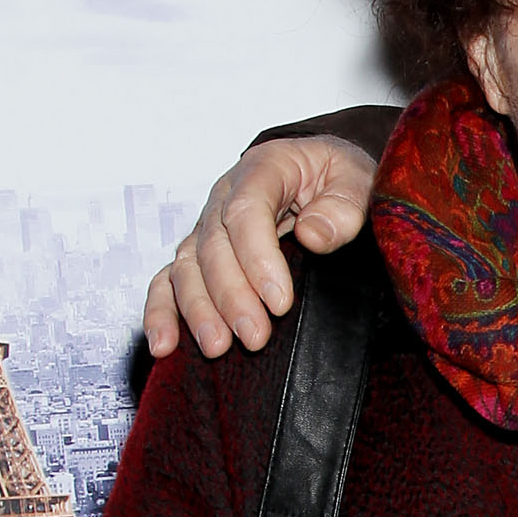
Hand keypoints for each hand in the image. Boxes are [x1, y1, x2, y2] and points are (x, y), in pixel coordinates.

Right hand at [142, 136, 377, 360]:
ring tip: (217, 347)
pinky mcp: (200, 256)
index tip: (280, 302)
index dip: (258, 258)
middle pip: (214, 247)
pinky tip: (164, 344)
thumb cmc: (338, 176)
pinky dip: (162, 312)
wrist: (322, 173)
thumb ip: (342, 205)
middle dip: (231, 296)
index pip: (247, 212)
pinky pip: (169, 281)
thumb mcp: (355, 178)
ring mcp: (207, 228)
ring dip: (198, 310)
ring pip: (187, 267)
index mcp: (262, 170)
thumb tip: (313, 235)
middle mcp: (224, 197)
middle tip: (255, 337)